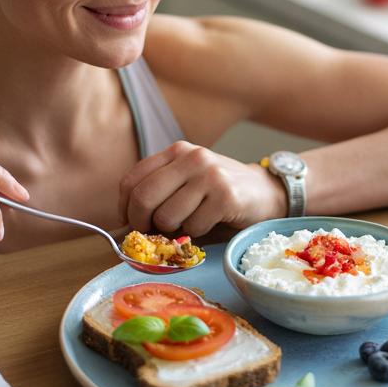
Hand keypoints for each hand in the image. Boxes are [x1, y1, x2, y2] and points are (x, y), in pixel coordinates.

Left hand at [118, 141, 285, 235]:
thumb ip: (158, 195)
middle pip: (143, 198)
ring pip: (167, 217)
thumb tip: (121, 228)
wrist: (266, 193)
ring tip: (190, 224)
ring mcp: (209, 175)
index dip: (125, 209)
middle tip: (154, 235)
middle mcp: (191, 157)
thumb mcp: (186, 184)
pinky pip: (193, 227)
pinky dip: (198, 235)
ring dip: (175, 231)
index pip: (131, 181)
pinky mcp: (225, 196)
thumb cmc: (218, 195)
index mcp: (176, 152)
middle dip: (143, 224)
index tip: (132, 223)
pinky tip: (211, 223)